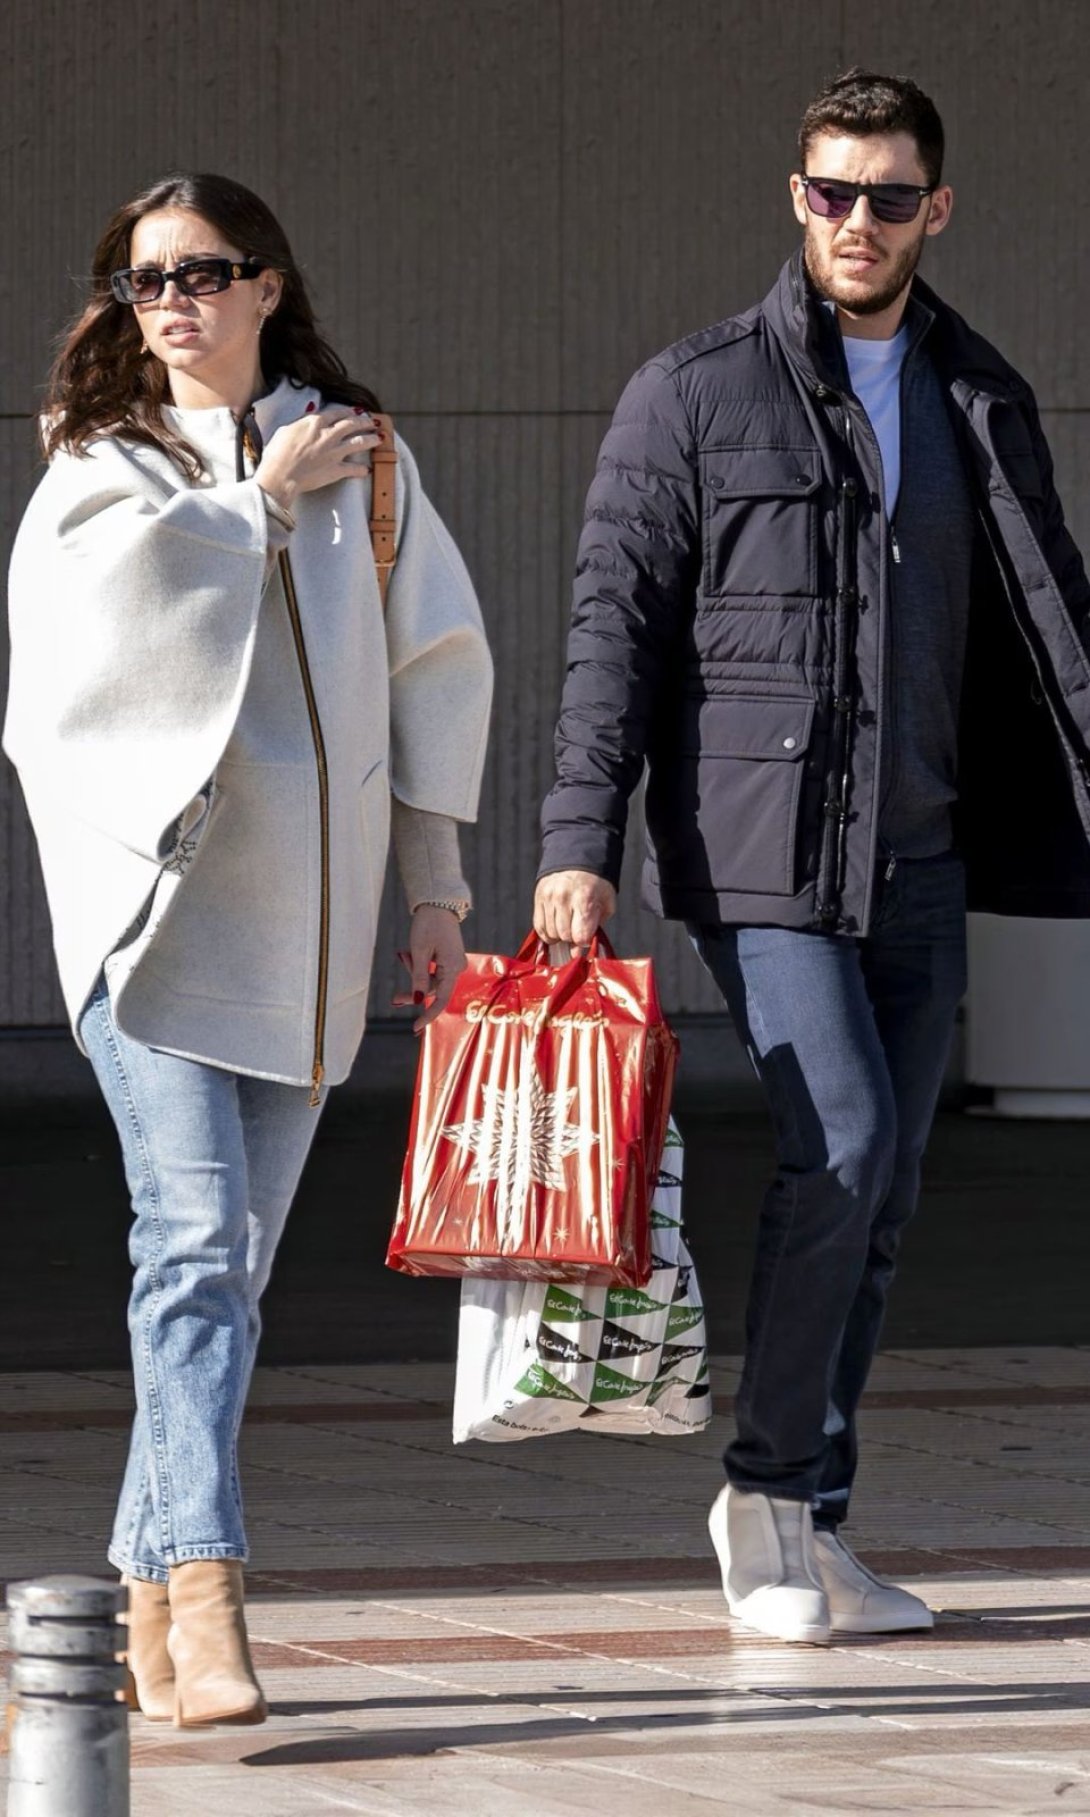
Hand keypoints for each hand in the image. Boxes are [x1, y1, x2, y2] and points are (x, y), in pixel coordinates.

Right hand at [258, 406, 383, 514]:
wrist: (280, 475)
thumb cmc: (276, 454)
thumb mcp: (285, 430)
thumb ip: (301, 422)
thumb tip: (309, 416)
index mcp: (315, 422)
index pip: (337, 413)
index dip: (348, 412)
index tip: (355, 411)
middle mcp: (328, 435)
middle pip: (352, 424)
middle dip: (365, 421)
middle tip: (372, 421)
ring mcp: (334, 452)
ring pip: (359, 442)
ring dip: (371, 439)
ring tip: (379, 438)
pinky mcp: (336, 470)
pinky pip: (354, 469)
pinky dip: (362, 470)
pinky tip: (367, 470)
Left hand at [392, 905, 467, 1032]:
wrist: (438, 903)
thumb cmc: (429, 925)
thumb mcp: (419, 952)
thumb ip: (419, 977)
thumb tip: (419, 1000)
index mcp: (453, 968)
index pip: (441, 999)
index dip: (428, 1015)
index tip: (415, 1028)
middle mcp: (457, 968)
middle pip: (434, 989)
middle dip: (414, 991)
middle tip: (394, 999)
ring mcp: (454, 963)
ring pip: (431, 980)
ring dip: (415, 973)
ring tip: (403, 954)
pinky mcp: (449, 958)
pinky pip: (433, 970)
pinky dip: (420, 966)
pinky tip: (409, 954)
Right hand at [533, 870, 616, 947]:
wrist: (578, 858)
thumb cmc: (596, 885)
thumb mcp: (606, 903)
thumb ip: (596, 926)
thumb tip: (578, 950)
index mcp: (584, 899)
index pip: (580, 936)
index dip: (583, 942)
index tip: (585, 938)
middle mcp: (564, 897)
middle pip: (564, 935)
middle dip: (571, 939)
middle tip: (576, 930)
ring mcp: (549, 897)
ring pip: (550, 933)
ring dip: (559, 936)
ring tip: (567, 926)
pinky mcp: (539, 897)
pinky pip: (539, 926)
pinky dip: (547, 932)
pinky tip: (555, 928)